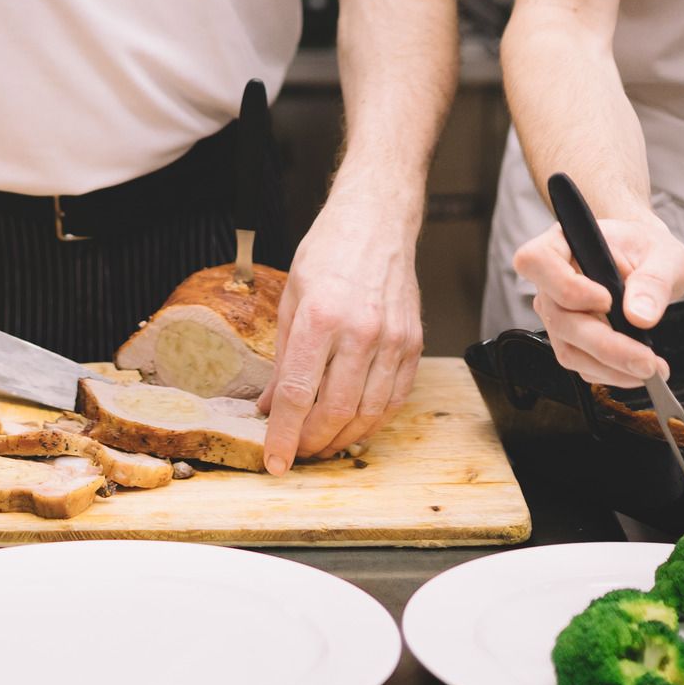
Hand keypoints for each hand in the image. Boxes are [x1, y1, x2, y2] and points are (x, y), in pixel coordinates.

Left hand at [258, 194, 425, 472]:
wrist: (375, 222)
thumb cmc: (328, 253)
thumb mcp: (291, 300)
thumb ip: (283, 359)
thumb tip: (270, 408)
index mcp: (320, 318)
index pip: (298, 394)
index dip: (284, 436)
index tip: (275, 462)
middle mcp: (360, 331)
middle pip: (336, 410)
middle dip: (313, 443)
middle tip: (297, 453)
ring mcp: (393, 339)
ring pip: (369, 413)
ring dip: (343, 438)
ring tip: (322, 445)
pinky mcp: (413, 343)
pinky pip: (396, 398)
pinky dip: (374, 420)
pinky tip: (355, 425)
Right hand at [518, 209, 683, 387]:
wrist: (648, 262)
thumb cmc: (649, 250)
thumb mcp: (664, 255)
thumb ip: (654, 281)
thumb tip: (640, 316)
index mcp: (563, 243)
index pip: (538, 261)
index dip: (565, 286)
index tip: (606, 301)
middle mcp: (551, 280)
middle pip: (559, 317)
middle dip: (605, 345)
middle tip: (647, 361)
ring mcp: (557, 312)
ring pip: (568, 348)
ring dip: (610, 366)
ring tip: (651, 369)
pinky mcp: (570, 339)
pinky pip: (582, 364)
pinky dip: (612, 373)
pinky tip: (640, 370)